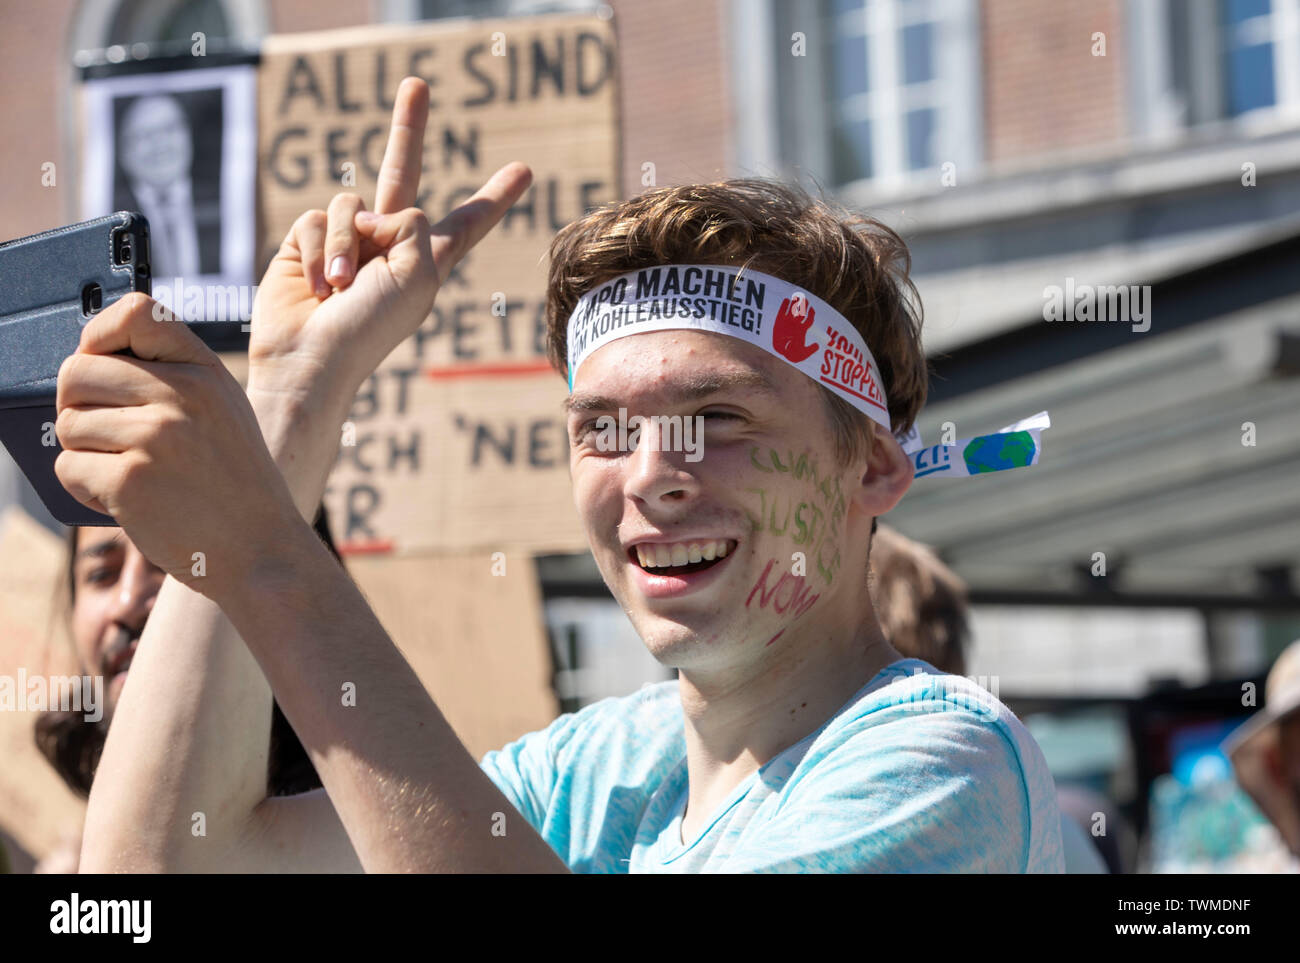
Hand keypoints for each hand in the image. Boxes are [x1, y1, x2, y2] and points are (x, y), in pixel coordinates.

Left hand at [55, 294, 299, 598]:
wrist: (261, 550)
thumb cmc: (236, 484)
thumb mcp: (223, 410)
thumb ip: (174, 377)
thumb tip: (90, 362)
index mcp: (204, 371)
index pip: (135, 312)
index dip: (101, 334)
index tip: (102, 363)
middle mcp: (181, 395)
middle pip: (78, 372)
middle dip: (77, 405)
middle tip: (105, 435)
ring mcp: (154, 437)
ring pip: (68, 424)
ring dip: (83, 453)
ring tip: (127, 474)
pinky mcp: (129, 481)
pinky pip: (68, 467)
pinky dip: (84, 489)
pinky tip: (123, 501)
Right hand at [248, 76, 532, 410]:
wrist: (312, 357)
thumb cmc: (372, 328)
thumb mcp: (418, 275)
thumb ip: (415, 225)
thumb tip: (376, 210)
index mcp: (428, 261)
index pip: (466, 222)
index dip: (493, 197)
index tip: (524, 171)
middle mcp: (389, 244)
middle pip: (402, 174)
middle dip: (409, 128)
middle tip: (417, 83)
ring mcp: (349, 240)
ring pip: (354, 202)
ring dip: (349, 246)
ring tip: (342, 288)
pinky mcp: (309, 240)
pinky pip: (320, 216)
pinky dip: (323, 250)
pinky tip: (319, 286)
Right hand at [771, 296, 817, 363]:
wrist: (781, 353)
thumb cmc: (792, 354)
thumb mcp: (803, 354)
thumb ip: (810, 350)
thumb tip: (817, 345)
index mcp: (802, 330)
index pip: (808, 320)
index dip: (811, 315)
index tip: (812, 310)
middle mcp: (796, 325)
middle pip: (801, 313)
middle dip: (803, 307)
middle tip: (806, 300)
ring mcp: (788, 323)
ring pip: (792, 311)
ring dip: (795, 304)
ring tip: (797, 297)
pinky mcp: (779, 322)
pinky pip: (782, 312)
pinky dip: (783, 306)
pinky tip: (786, 300)